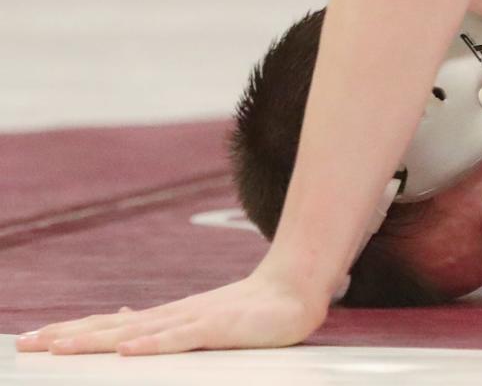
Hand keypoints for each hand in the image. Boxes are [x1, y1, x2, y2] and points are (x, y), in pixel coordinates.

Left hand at [15, 269, 327, 355]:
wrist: (296, 288)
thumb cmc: (252, 309)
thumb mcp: (200, 320)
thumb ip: (161, 324)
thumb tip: (121, 320)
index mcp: (168, 317)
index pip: (111, 325)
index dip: (73, 332)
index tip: (35, 339)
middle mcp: (174, 315)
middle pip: (112, 327)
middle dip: (69, 336)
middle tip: (27, 344)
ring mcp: (196, 320)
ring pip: (138, 332)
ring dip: (97, 339)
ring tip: (60, 347)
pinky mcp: (220, 328)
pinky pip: (181, 338)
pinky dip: (153, 343)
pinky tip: (129, 349)